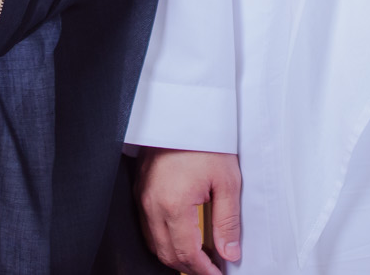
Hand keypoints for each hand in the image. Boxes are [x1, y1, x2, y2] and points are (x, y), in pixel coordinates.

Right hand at [136, 148, 241, 273]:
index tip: (217, 274)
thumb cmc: (205, 140)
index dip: (203, 270)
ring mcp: (142, 198)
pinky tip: (181, 237)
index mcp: (173, 205)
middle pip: (167, 254)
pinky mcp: (140, 190)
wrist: (184, 111)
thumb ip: (227, 222)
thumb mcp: (227, 181)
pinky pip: (147, 227)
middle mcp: (152, 205)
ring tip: (200, 257)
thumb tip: (229, 253)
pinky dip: (163, 240)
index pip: (186, 254)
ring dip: (175, 256)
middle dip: (190, 268)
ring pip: (154, 244)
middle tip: (211, 269)